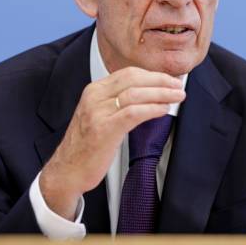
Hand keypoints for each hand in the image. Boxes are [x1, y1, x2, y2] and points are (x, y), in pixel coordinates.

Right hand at [39, 66, 185, 219]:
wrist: (67, 171)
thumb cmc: (87, 146)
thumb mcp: (100, 115)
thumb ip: (118, 102)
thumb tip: (150, 94)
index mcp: (94, 90)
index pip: (128, 73)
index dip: (153, 74)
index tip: (170, 79)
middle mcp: (94, 97)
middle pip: (134, 79)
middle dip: (161, 81)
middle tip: (179, 86)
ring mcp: (97, 112)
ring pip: (136, 94)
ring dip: (161, 94)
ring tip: (177, 97)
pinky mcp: (103, 129)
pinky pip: (133, 113)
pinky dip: (152, 109)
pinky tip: (163, 110)